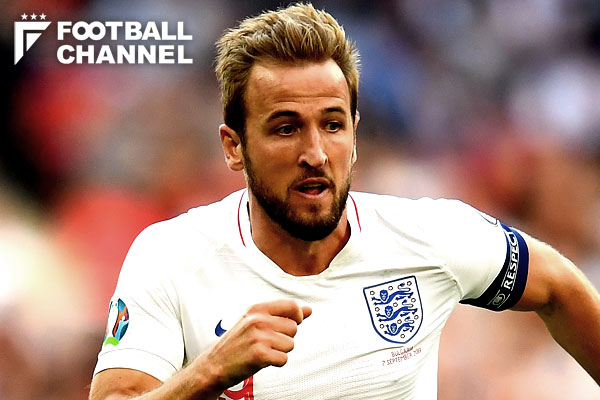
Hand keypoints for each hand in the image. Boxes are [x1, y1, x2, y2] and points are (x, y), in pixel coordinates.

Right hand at [196, 299, 311, 392]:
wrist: (215, 364)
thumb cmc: (238, 342)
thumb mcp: (257, 321)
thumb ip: (284, 314)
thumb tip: (309, 310)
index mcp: (258, 309)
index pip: (291, 305)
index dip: (297, 316)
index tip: (290, 325)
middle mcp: (258, 320)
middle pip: (294, 327)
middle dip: (285, 338)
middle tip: (267, 342)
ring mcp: (258, 337)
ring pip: (290, 344)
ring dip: (280, 351)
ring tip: (263, 351)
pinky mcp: (259, 355)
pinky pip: (283, 359)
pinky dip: (276, 363)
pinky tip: (262, 360)